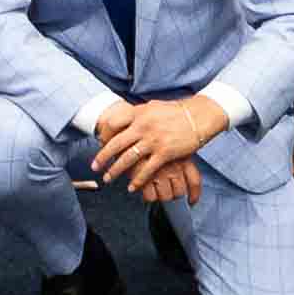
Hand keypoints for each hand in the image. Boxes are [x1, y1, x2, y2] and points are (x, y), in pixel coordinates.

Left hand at [90, 91, 228, 197]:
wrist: (199, 116)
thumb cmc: (176, 112)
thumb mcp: (153, 107)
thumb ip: (138, 114)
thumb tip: (125, 116)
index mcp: (139, 113)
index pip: (113, 123)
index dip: (104, 133)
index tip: (100, 142)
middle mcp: (143, 126)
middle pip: (116, 144)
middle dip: (103, 157)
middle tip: (95, 166)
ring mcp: (154, 140)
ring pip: (128, 159)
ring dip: (116, 171)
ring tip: (108, 179)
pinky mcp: (165, 152)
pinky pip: (147, 170)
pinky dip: (138, 180)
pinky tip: (132, 187)